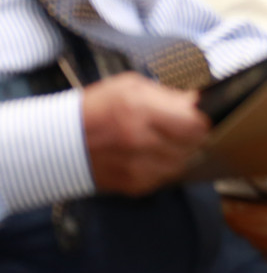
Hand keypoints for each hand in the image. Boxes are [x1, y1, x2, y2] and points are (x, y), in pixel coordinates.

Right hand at [82, 72, 209, 195]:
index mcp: (141, 111)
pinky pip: (165, 178)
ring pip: (182, 164)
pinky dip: (164, 168)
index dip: (201, 120)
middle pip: (194, 145)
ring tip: (164, 142)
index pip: (196, 124)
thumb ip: (168, 95)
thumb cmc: (98, 108)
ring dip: (180, 153)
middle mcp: (140, 141)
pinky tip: (150, 156)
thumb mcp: (131, 87)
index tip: (197, 116)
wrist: (61, 142)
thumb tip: (198, 102)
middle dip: (193, 136)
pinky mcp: (133, 185)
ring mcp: (137, 166)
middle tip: (182, 129)